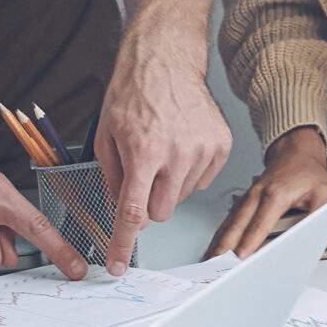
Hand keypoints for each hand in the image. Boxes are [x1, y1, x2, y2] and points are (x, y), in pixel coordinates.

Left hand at [95, 62, 232, 273]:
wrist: (165, 62)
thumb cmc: (133, 94)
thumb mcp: (106, 136)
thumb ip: (112, 178)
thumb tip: (119, 210)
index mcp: (144, 152)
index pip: (133, 212)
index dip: (123, 242)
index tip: (118, 264)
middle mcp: (177, 154)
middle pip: (161, 211)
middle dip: (147, 203)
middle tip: (142, 176)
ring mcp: (203, 150)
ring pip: (181, 197)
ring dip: (168, 185)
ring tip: (162, 150)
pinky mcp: (220, 146)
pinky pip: (201, 181)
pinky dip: (187, 172)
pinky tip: (179, 147)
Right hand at [208, 127, 326, 256]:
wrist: (296, 153)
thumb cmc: (309, 175)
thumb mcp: (325, 192)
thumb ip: (320, 214)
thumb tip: (310, 235)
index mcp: (276, 194)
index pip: (260, 223)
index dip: (249, 241)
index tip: (241, 258)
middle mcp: (257, 195)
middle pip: (238, 225)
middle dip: (226, 246)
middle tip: (217, 267)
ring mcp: (248, 198)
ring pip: (230, 223)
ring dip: (219, 242)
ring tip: (210, 262)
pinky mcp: (245, 201)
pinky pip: (230, 220)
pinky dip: (221, 235)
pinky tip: (215, 249)